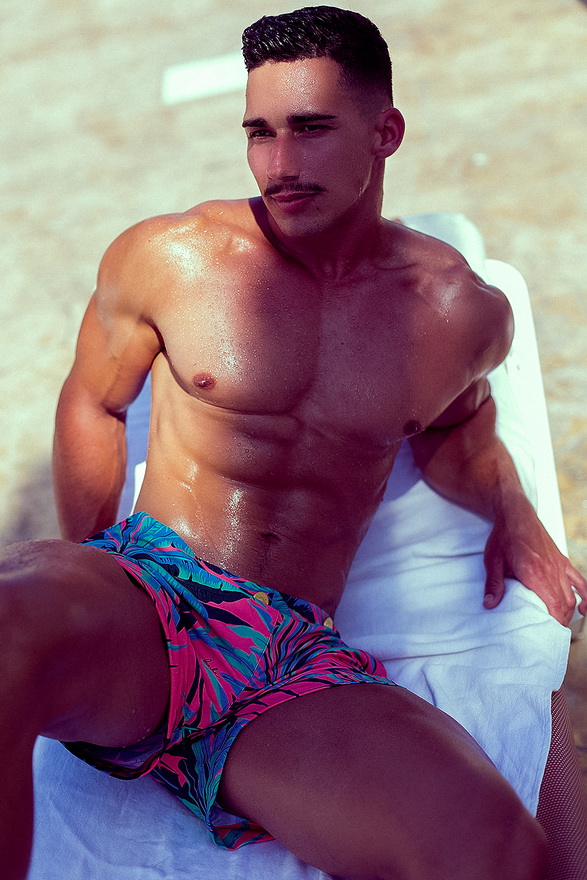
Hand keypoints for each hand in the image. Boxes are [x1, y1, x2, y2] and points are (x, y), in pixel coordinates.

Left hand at [483, 500, 586, 625]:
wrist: (515, 513)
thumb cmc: (504, 536)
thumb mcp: (493, 561)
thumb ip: (494, 584)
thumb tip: (490, 604)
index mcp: (534, 573)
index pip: (553, 606)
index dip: (554, 624)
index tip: (547, 634)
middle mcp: (551, 571)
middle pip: (564, 605)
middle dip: (559, 622)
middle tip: (547, 633)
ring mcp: (559, 566)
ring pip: (572, 596)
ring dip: (567, 612)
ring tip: (557, 623)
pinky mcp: (562, 560)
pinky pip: (580, 581)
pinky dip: (585, 596)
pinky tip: (583, 608)